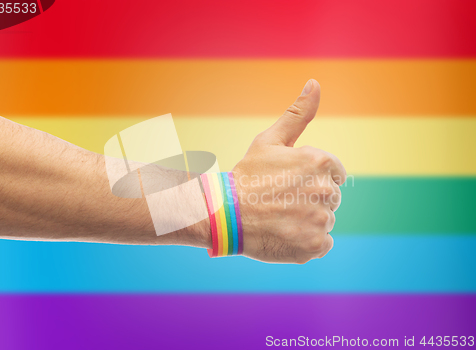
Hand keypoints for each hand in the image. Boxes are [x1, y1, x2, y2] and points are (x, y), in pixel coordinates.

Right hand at [233, 79, 345, 263]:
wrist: (224, 214)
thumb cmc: (247, 176)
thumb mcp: (270, 140)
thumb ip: (298, 114)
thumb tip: (315, 82)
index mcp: (319, 161)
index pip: (335, 173)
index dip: (312, 179)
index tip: (291, 184)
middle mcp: (326, 190)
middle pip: (331, 198)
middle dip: (311, 199)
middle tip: (282, 202)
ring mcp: (321, 220)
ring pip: (326, 221)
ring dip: (308, 221)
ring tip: (280, 218)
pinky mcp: (315, 245)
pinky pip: (323, 244)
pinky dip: (307, 242)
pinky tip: (285, 234)